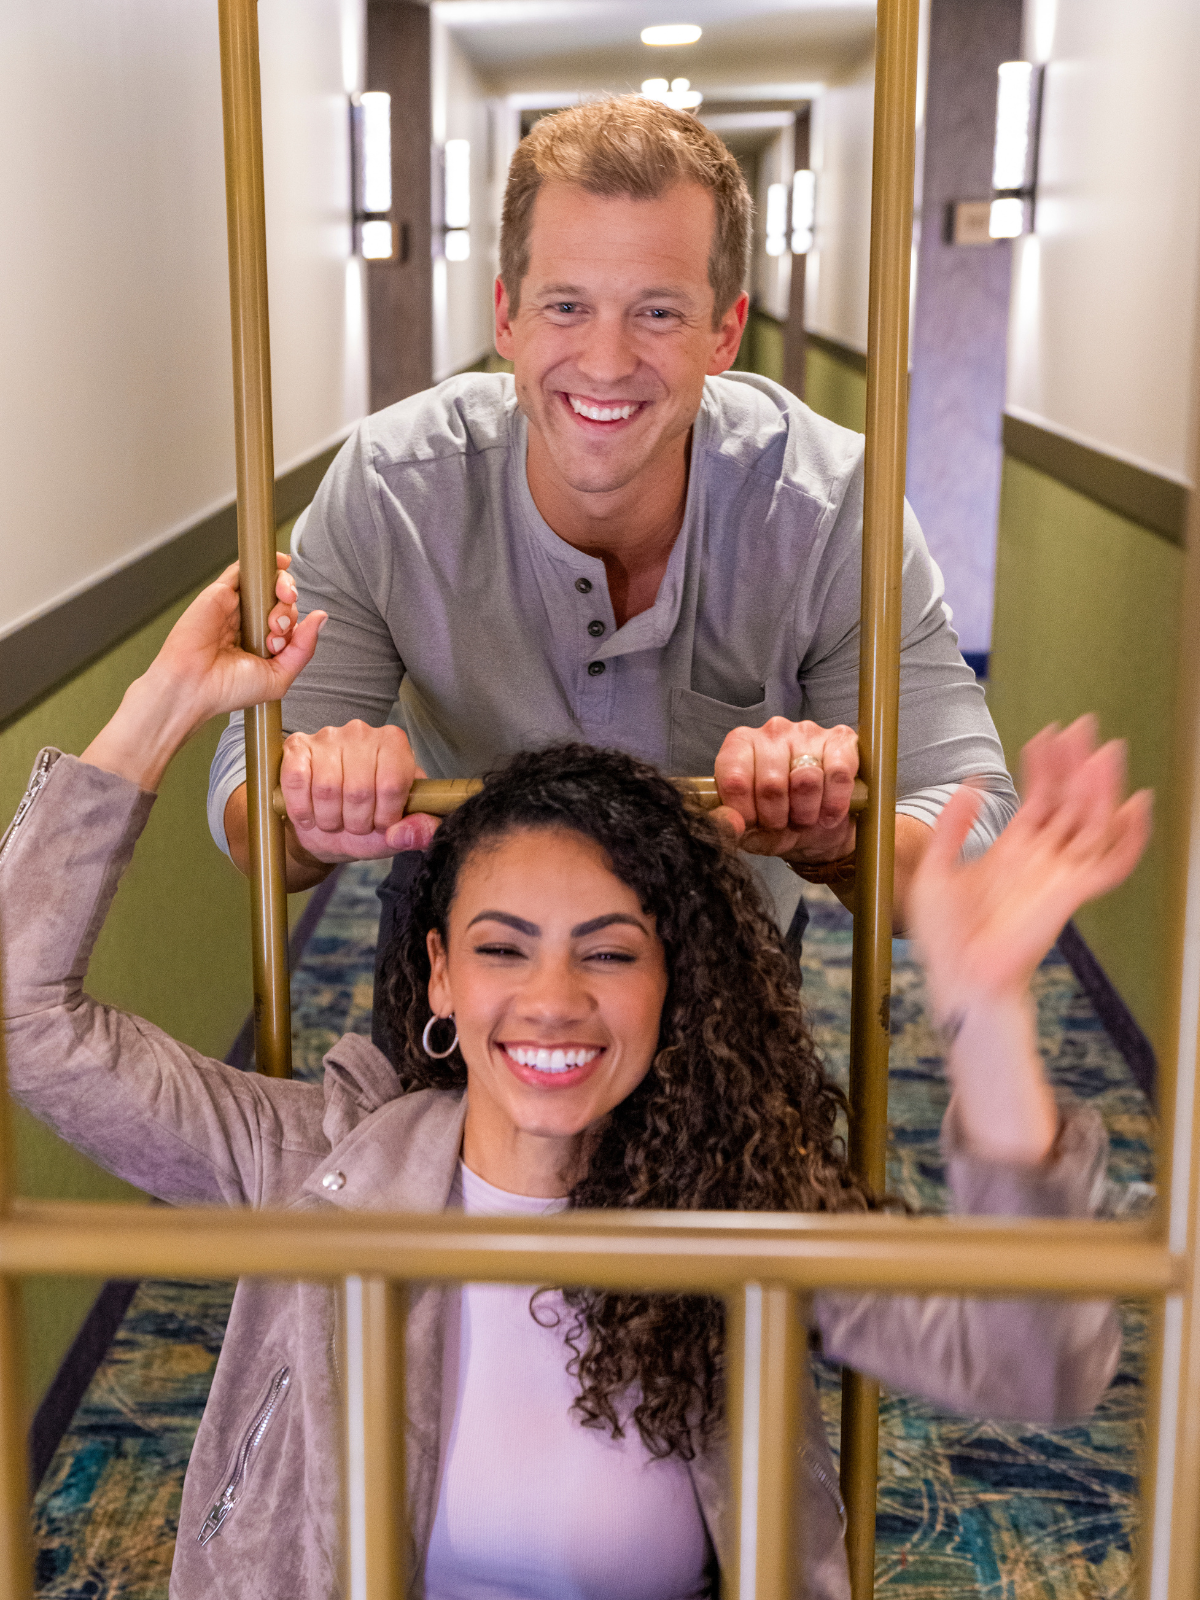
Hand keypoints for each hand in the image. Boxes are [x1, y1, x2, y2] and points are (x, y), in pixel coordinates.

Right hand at [146, 555, 318, 719]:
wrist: (193, 685)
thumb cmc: (228, 689)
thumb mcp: (279, 676)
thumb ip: (303, 648)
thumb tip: (321, 617)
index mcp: (262, 644)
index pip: (290, 622)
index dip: (295, 628)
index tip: (281, 645)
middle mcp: (249, 624)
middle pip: (282, 602)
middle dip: (289, 611)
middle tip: (277, 629)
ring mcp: (235, 607)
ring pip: (268, 584)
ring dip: (283, 589)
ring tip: (274, 615)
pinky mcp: (219, 592)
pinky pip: (243, 570)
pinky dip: (266, 563)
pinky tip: (282, 564)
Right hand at [279, 720, 438, 864]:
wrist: (327, 828)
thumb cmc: (367, 822)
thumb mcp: (398, 831)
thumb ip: (419, 832)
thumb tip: (411, 833)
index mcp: (394, 744)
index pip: (392, 784)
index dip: (385, 816)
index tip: (381, 823)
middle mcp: (361, 732)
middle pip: (359, 790)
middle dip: (356, 821)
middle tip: (355, 825)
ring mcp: (327, 737)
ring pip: (326, 789)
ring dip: (328, 818)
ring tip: (334, 820)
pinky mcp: (296, 747)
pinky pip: (296, 780)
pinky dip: (301, 808)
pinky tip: (309, 816)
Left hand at [711, 718, 858, 861]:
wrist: (821, 826)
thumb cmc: (780, 818)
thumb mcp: (752, 830)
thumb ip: (731, 825)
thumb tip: (729, 824)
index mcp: (741, 745)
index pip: (735, 780)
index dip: (745, 812)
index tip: (753, 823)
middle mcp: (773, 732)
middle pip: (771, 785)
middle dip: (778, 817)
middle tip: (783, 823)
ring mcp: (808, 732)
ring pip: (805, 780)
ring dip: (806, 812)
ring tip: (804, 818)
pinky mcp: (842, 740)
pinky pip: (838, 775)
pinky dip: (834, 803)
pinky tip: (828, 815)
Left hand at [910, 717, 1151, 1025]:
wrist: (956, 975)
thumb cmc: (943, 935)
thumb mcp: (936, 868)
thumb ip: (953, 826)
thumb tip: (971, 784)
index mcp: (1012, 850)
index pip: (1039, 798)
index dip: (1045, 767)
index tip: (1048, 734)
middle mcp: (1041, 859)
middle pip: (1070, 802)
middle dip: (1078, 765)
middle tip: (1086, 727)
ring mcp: (1059, 875)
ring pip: (1092, 823)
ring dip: (1102, 788)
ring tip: (1105, 753)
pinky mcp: (1072, 895)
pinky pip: (1112, 864)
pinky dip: (1129, 837)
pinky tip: (1136, 804)